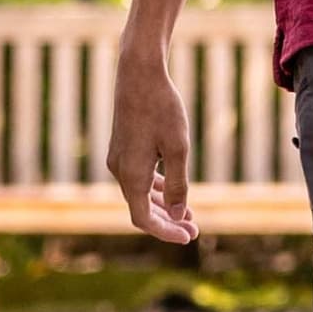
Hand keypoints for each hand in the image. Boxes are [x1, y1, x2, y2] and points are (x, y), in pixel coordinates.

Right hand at [107, 30, 196, 243]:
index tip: (189, 237)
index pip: (144, 219)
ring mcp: (118, 159)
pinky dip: (155, 189)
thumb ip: (178, 184)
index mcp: (131, 176)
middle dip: (168, 222)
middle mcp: (119, 171)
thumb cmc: (162, 109)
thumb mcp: (178, 148)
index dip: (166, 232)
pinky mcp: (122, 148)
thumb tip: (179, 216)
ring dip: (162, 206)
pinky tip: (172, 190)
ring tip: (188, 215)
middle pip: (141, 210)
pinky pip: (138, 178)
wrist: (139, 74)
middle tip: (194, 229)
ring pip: (139, 194)